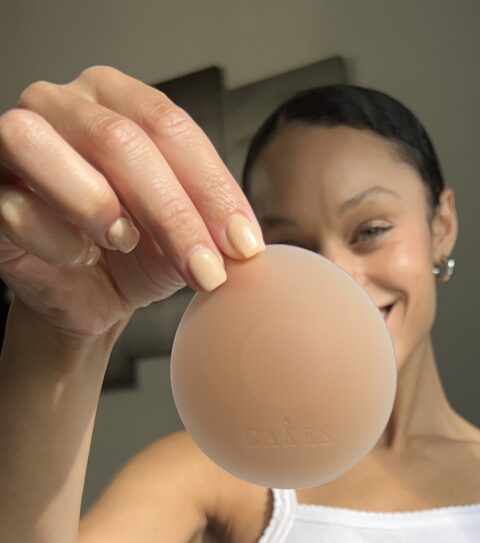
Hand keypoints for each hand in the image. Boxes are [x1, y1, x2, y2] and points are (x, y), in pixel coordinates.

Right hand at [0, 65, 263, 341]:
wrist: (91, 296)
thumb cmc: (137, 253)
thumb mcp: (188, 235)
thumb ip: (215, 226)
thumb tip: (246, 249)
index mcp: (117, 98)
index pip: (169, 124)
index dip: (211, 188)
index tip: (243, 246)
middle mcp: (62, 104)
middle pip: (120, 140)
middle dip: (174, 215)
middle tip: (206, 272)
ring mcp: (15, 141)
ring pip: (42, 146)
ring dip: (96, 205)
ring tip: (123, 243)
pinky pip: (16, 207)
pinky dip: (59, 244)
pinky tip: (80, 259)